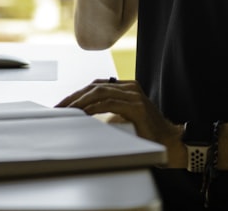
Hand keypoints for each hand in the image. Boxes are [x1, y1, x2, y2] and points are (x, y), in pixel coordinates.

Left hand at [56, 77, 185, 167]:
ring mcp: (134, 95)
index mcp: (127, 87)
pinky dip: (94, 108)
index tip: (63, 103)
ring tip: (67, 111)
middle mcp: (130, 87)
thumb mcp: (124, 116)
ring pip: (100, 92)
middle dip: (75, 96)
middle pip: (95, 86)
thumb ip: (109, 109)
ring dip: (80, 102)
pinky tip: (83, 114)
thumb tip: (83, 112)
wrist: (168, 143)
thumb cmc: (146, 132)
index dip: (78, 93)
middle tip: (59, 107)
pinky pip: (109, 103)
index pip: (97, 85)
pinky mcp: (137, 107)